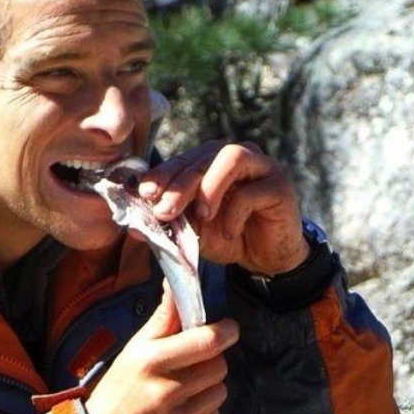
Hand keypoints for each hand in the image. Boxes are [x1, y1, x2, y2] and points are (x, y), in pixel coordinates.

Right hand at [85, 286, 238, 413]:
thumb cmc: (120, 388)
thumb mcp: (135, 349)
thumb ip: (163, 318)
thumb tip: (176, 283)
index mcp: (152, 362)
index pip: (206, 341)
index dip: (225, 331)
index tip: (228, 328)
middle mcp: (168, 392)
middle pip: (219, 366)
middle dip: (212, 360)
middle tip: (195, 362)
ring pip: (220, 392)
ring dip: (209, 387)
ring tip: (185, 388)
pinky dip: (204, 412)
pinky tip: (182, 411)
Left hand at [139, 141, 309, 274]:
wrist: (264, 257)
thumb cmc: (225, 236)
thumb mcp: (191, 231)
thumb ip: (168, 223)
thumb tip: (133, 228)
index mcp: (209, 161)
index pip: (181, 160)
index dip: (162, 174)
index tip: (145, 194)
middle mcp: (234, 156)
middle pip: (202, 158)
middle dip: (180, 184)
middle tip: (163, 211)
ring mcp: (260, 166)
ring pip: (231, 158)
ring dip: (210, 187)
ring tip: (202, 216)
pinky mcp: (279, 185)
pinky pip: (253, 191)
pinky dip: (235, 213)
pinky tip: (230, 231)